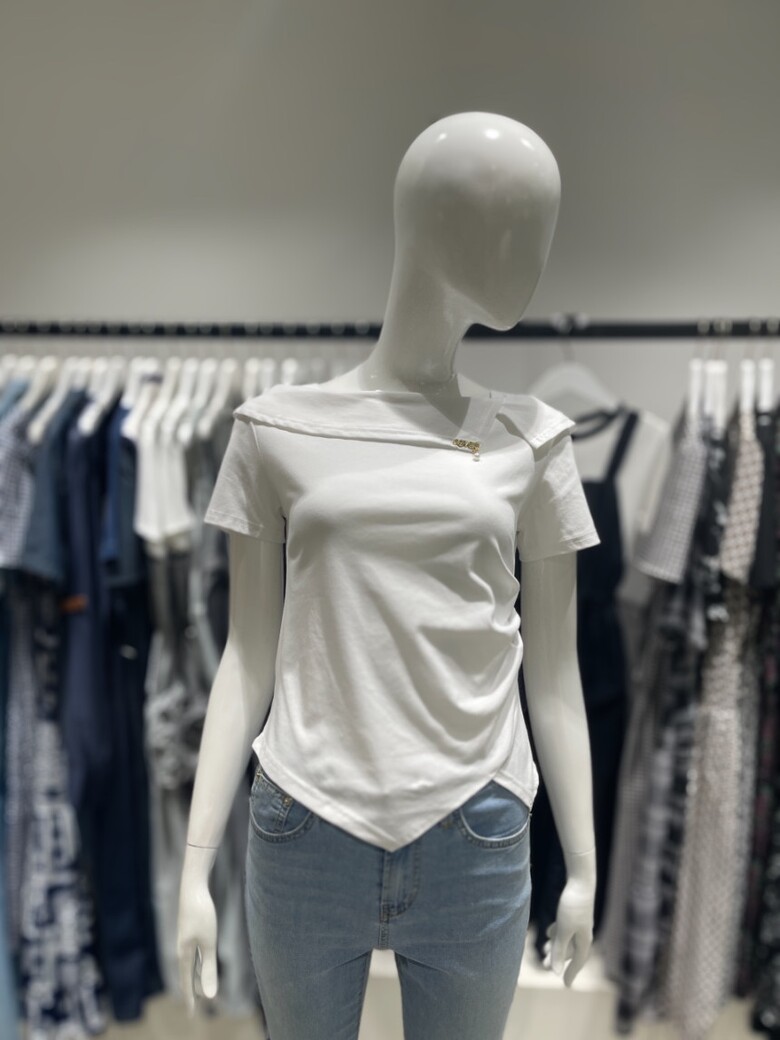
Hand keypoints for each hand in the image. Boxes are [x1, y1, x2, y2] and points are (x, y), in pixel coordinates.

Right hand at [176, 874, 218, 1014]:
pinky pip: (192, 954)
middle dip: (192, 991)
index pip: (186, 982)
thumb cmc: (202, 914)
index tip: (191, 1015)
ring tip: (201, 991)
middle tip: (195, 1008)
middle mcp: (181, 948)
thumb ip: (209, 969)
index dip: (190, 999)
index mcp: (183, 954)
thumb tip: (210, 996)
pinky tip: (202, 964)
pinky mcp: (189, 931)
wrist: (193, 887)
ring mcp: (184, 939)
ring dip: (196, 978)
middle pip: (186, 975)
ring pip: (190, 965)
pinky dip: (197, 964)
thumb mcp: (209, 943)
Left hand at [541, 875, 594, 986]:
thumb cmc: (573, 906)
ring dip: (556, 946)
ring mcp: (579, 922)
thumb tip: (555, 972)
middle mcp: (583, 933)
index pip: (577, 961)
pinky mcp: (574, 912)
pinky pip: (565, 928)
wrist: (581, 881)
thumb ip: (559, 950)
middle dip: (558, 959)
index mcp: (584, 940)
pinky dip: (557, 932)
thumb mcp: (564, 930)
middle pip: (570, 951)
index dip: (571, 973)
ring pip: (567, 939)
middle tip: (544, 966)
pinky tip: (549, 933)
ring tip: (544, 950)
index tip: (566, 985)